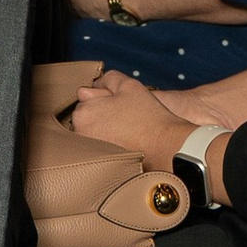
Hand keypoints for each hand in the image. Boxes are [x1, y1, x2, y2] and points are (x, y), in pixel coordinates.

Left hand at [70, 71, 191, 160]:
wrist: (166, 147)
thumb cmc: (148, 118)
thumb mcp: (128, 86)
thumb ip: (107, 80)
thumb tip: (94, 86)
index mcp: (83, 113)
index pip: (86, 99)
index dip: (106, 98)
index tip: (121, 103)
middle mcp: (81, 135)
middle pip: (89, 118)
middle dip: (103, 115)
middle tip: (127, 116)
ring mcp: (90, 153)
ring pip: (95, 134)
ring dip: (107, 130)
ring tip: (130, 130)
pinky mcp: (102, 167)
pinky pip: (103, 150)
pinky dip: (113, 145)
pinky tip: (129, 143)